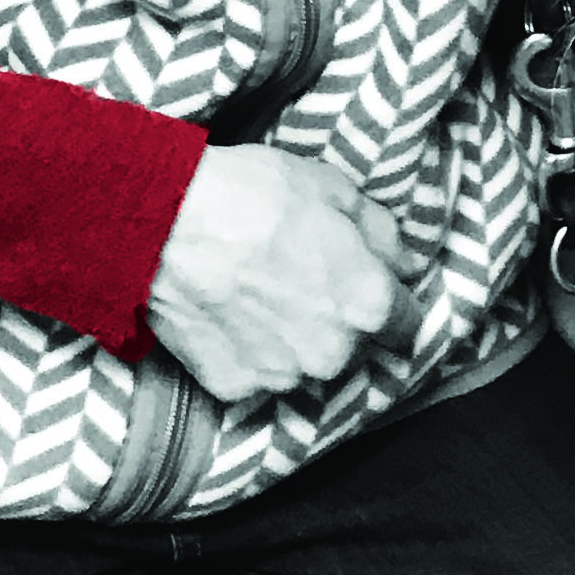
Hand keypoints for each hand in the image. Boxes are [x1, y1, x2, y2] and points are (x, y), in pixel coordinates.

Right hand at [148, 144, 422, 402]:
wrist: (165, 224)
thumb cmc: (252, 195)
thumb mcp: (332, 187)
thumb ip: (381, 232)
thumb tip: (405, 262)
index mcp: (367, 304)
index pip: (408, 324)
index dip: (394, 299)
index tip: (374, 283)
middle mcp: (333, 354)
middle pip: (355, 346)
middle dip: (340, 317)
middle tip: (305, 275)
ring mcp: (282, 376)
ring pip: (306, 363)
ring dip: (297, 337)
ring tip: (263, 289)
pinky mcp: (235, 387)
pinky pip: (257, 370)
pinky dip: (251, 348)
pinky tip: (232, 309)